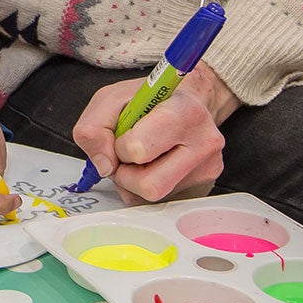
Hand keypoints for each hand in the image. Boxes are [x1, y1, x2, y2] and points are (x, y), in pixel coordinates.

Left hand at [74, 62, 235, 203]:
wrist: (187, 103)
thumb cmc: (153, 100)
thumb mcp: (113, 98)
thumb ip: (94, 127)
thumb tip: (103, 165)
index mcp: (184, 112)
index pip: (139, 149)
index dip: (121, 148)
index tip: (125, 136)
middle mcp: (204, 142)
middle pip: (150, 185)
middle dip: (126, 174)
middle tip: (128, 154)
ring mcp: (208, 168)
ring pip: (154, 198)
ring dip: (135, 183)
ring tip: (142, 159)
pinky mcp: (205, 188)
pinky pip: (162, 204)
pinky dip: (147, 190)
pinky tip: (154, 168)